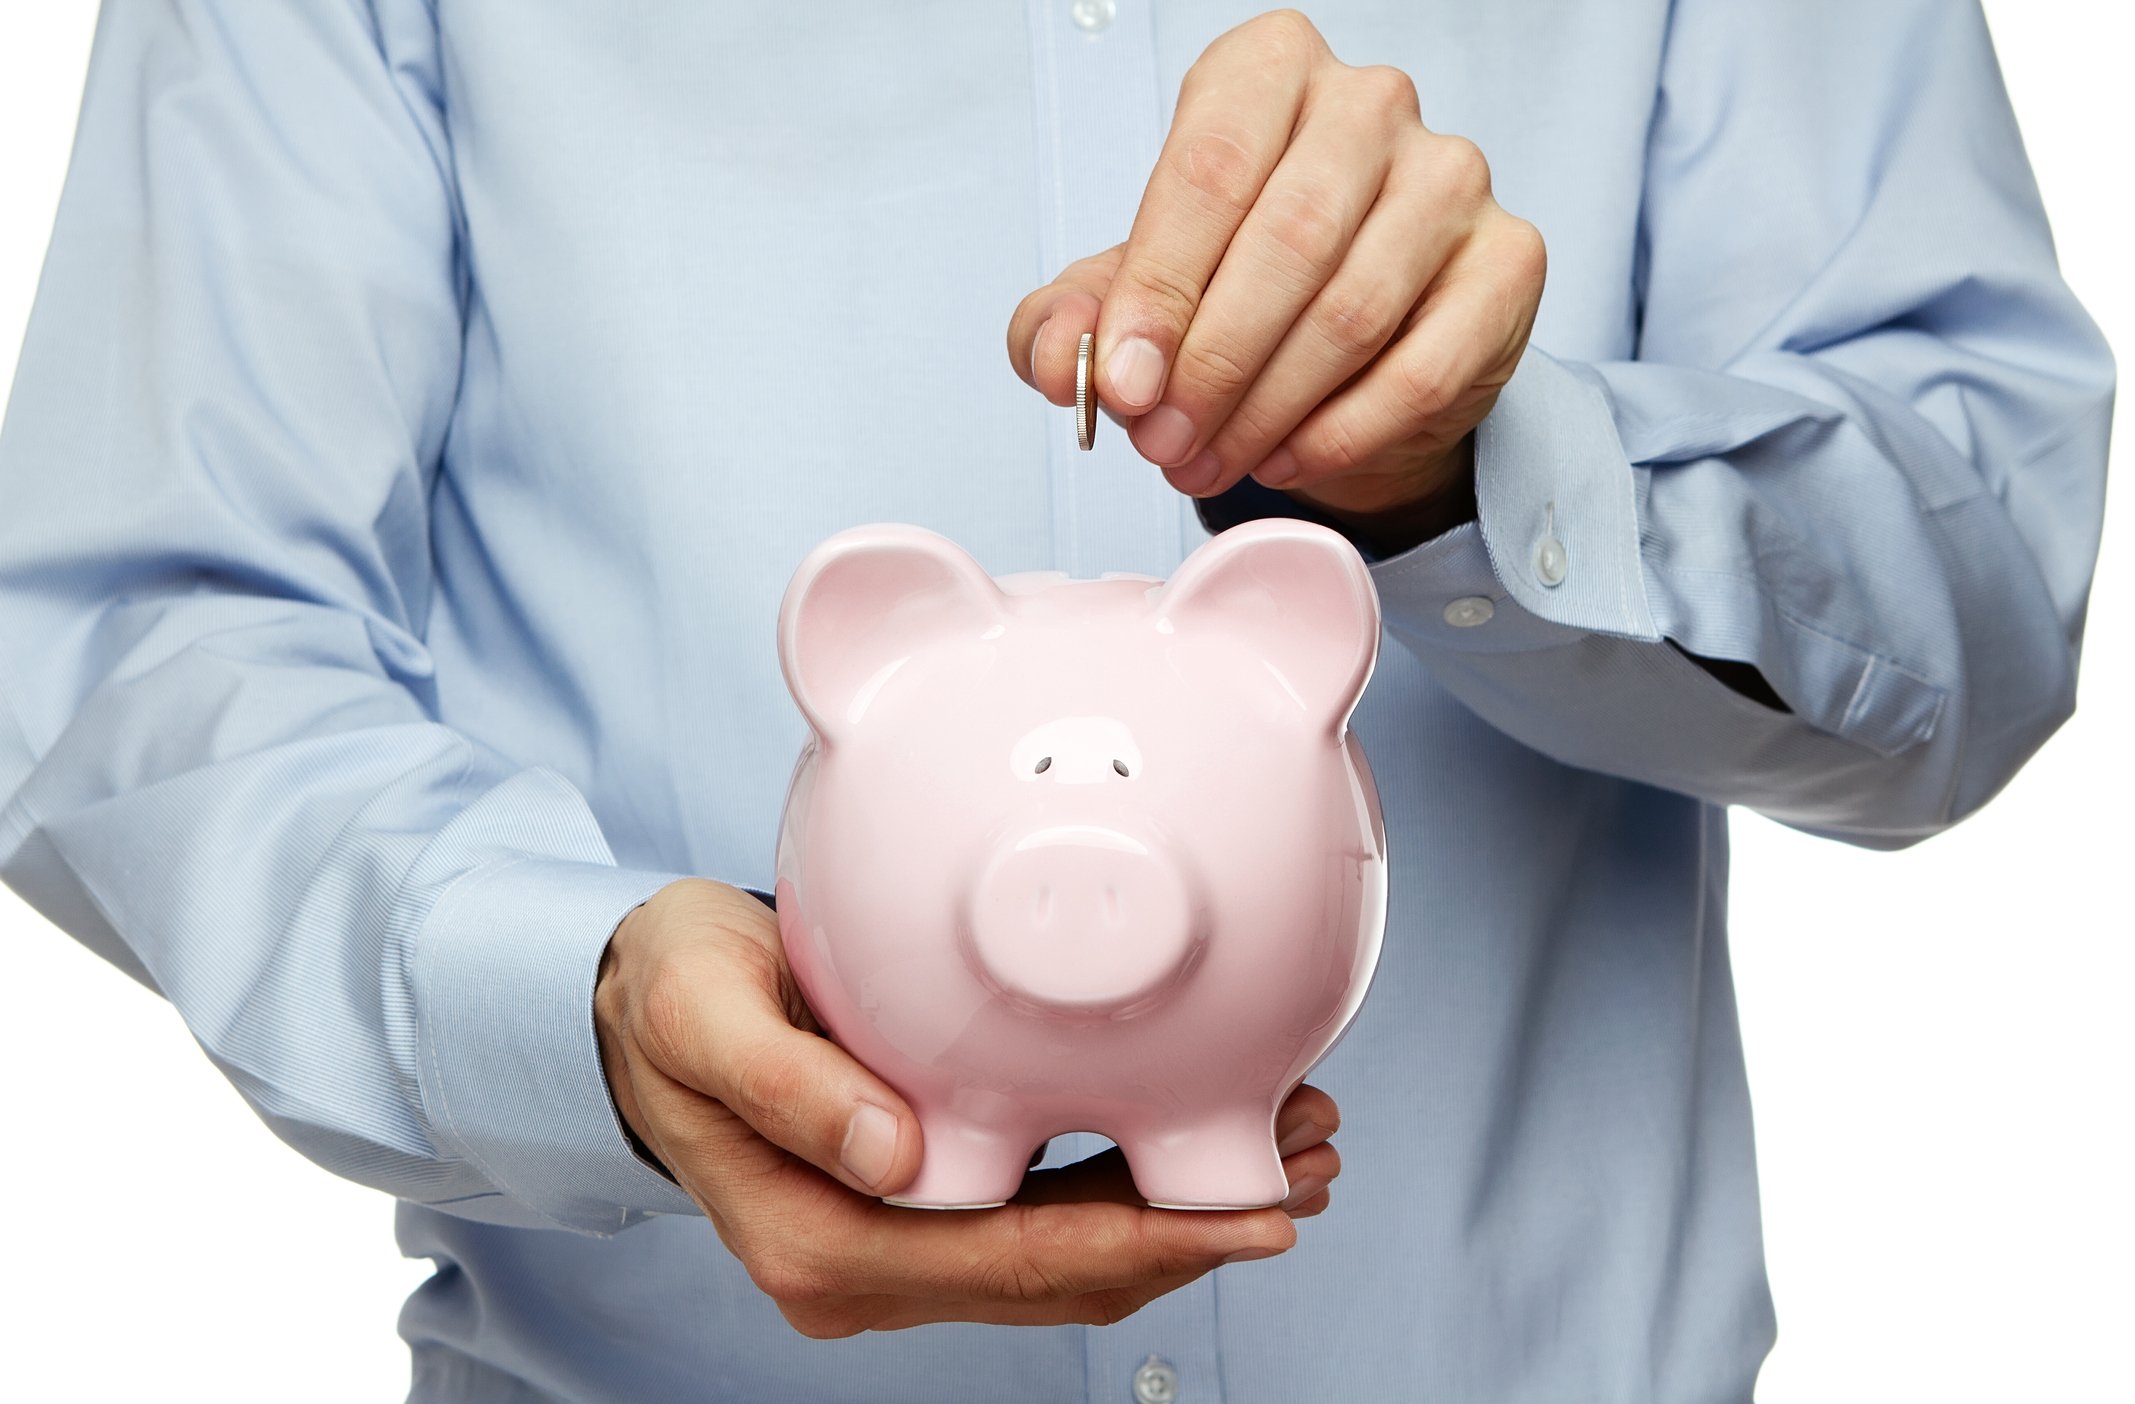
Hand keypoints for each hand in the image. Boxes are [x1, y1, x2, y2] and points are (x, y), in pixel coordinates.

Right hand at [594, 878, 1341, 1337]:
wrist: (637, 1006)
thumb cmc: (668, 993)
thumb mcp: (700, 1011)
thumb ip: (784, 1085)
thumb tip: (892, 1154)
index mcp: (818, 1240)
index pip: (1010, 1261)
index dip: (1141, 1242)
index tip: (1251, 1212)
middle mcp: (860, 1269)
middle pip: (1059, 1275)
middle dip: (1191, 1233)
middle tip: (1307, 1167)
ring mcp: (890, 1252)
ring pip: (1062, 1260)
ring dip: (1177, 1218)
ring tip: (1288, 1156)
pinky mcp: (914, 1213)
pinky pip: (1039, 1224)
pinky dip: (1126, 1192)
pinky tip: (1192, 1147)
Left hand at [1008, 9, 1544, 544]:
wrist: (1360, 339)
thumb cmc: (1238, 286)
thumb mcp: (1133, 295)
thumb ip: (1073, 319)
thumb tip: (1053, 359)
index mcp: (1269, 71)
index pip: (1208, 169)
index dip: (1157, 291)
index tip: (1122, 383)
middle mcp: (1371, 103)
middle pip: (1287, 242)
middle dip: (1211, 365)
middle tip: (1164, 443)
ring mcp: (1453, 176)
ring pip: (1353, 312)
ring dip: (1267, 410)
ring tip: (1210, 461)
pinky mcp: (1509, 261)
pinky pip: (1424, 370)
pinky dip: (1342, 434)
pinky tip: (1287, 458)